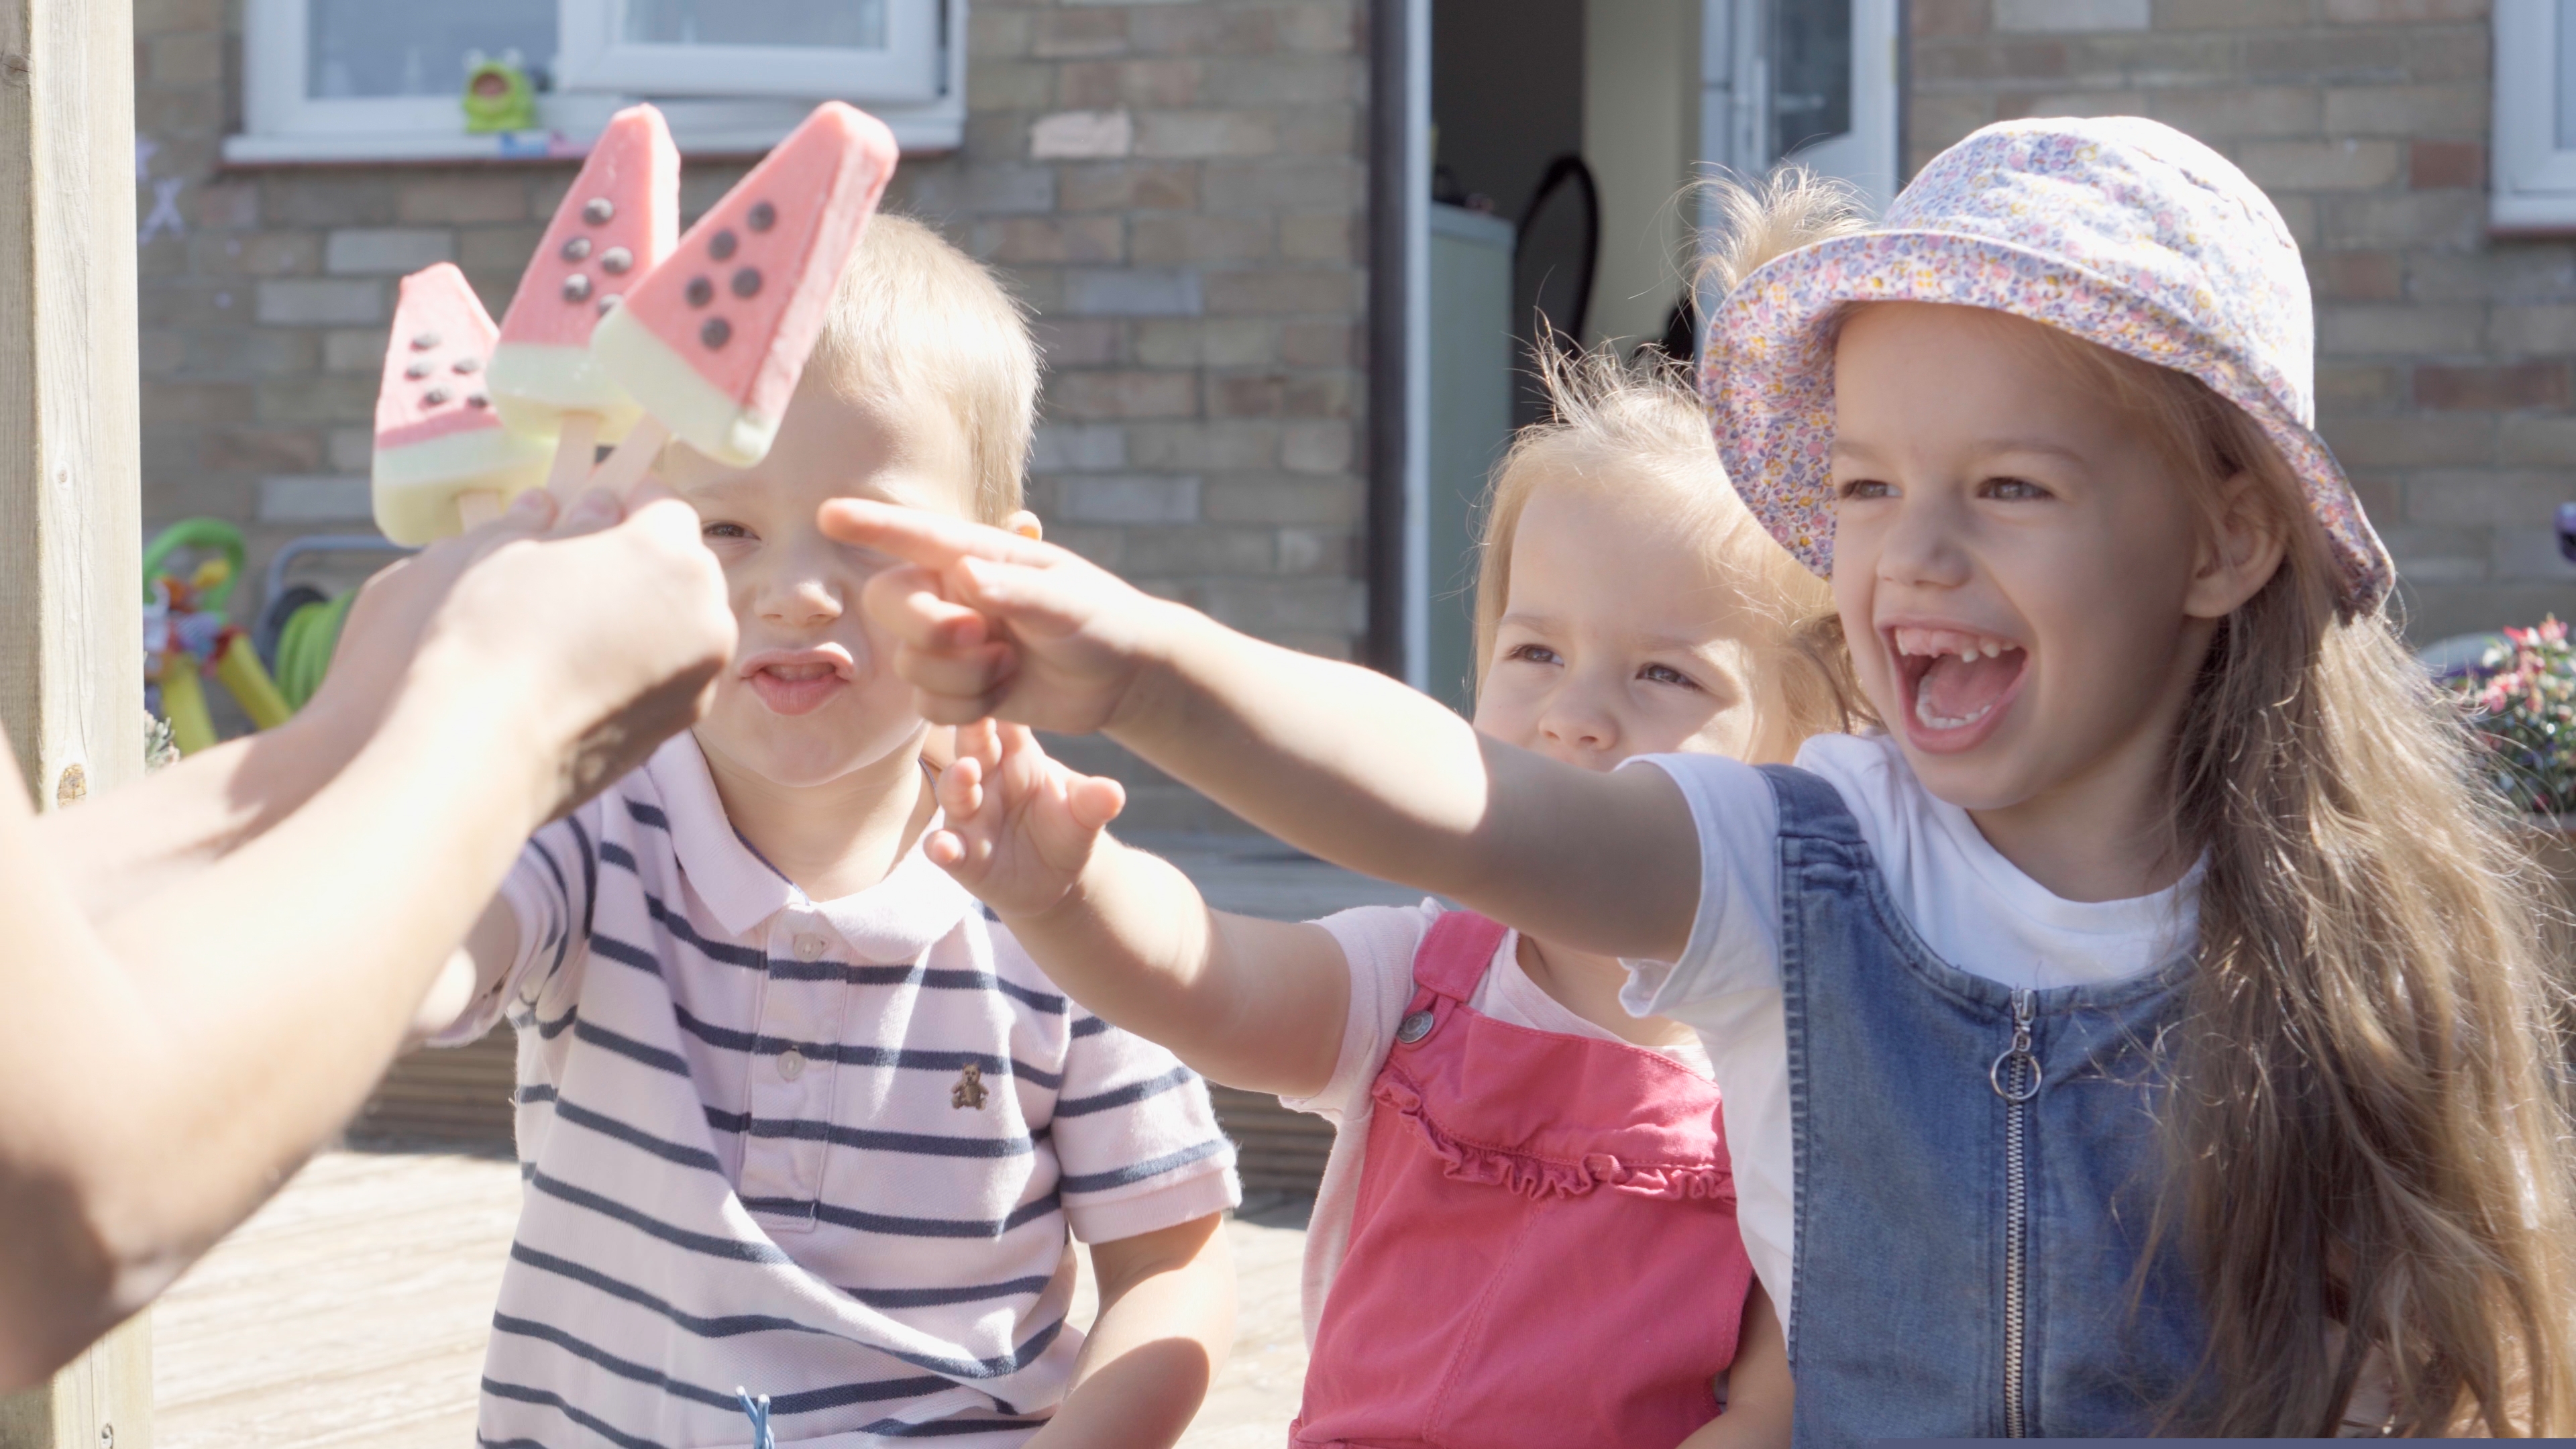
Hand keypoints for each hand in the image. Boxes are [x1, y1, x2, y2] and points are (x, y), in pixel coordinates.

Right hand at [329, 483, 733, 818]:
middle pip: (685, 566)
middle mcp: (706, 611)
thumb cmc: (491, 636)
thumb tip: (595, 502)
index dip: (629, 502)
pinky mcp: (685, 722)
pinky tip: (588, 671)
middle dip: (644, 561)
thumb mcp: (515, 552)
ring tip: (581, 624)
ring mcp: (702, 672)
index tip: (597, 507)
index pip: (666, 506)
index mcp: (670, 554)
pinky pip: (674, 673)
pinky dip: (646, 664)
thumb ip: (567, 522)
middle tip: (586, 568)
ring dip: (649, 614)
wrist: (486, 746)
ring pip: (685, 623)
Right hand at [820, 500, 1174, 733]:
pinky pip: (927, 705)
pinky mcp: (955, 686)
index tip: (827, 513)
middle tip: (983, 636)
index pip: (914, 535)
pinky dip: (966, 707)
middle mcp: (952, 592)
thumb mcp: (1068, 604)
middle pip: (889, 600)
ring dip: (962, 676)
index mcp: (977, 555)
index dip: (871, 525)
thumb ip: (1016, 592)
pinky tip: (1005, 693)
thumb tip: (964, 576)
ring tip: (1012, 664)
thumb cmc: (1101, 621)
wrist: (1119, 675)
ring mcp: (949, 642)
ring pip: (910, 664)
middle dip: (928, 628)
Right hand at [927, 720, 1126, 917]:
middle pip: (973, 748)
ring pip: (954, 793)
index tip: (996, 674)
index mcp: (1017, 755)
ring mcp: (970, 817)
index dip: (999, 703)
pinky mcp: (963, 856)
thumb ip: (1094, 801)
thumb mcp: (1085, 813)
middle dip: (971, 733)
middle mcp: (986, 779)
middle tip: (972, 716)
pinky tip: (940, 847)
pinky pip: (946, 848)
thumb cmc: (1068, 824)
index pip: (1004, 722)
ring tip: (965, 773)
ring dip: (956, 782)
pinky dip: (941, 847)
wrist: (1060, 876)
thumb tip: (1114, 793)